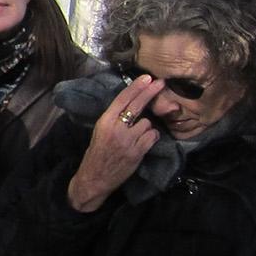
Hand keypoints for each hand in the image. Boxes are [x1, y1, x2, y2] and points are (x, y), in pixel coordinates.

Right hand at [65, 76, 165, 211]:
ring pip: (147, 123)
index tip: (147, 78)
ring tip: (137, 136)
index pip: (122, 99)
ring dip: (146, 127)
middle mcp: (116, 129)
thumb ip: (114, 119)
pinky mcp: (137, 153)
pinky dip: (151, 138)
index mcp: (104, 122)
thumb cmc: (97, 153)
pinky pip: (152, 137)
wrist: (95, 178)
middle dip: (150, 92)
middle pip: (137, 105)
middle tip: (161, 82)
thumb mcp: (100, 132)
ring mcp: (127, 141)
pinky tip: (143, 143)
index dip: (136, 87)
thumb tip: (132, 105)